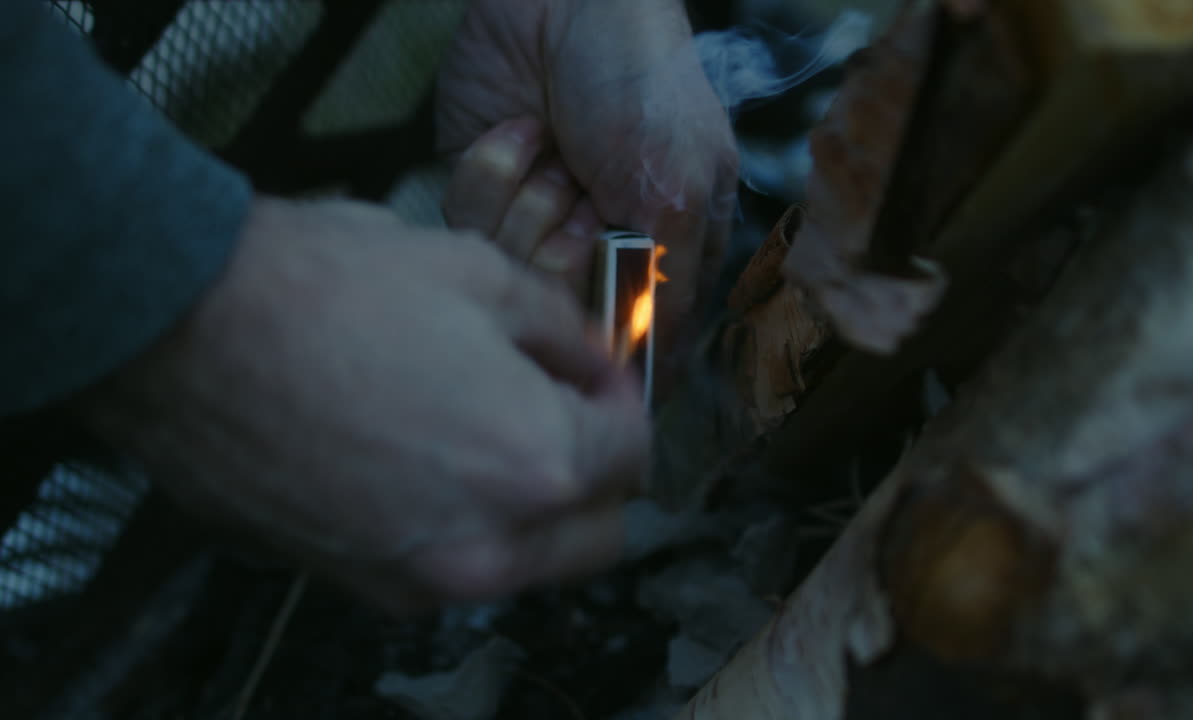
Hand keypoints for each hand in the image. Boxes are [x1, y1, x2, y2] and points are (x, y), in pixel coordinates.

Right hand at [74, 197, 649, 613]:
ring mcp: (420, 577)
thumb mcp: (479, 273)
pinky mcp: (359, 584)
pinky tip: (423, 466)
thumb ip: (561, 333)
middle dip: (596, 475)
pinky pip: (451, 572)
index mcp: (537, 462)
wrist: (184, 330)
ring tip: (487, 437)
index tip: (592, 375)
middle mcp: (490, 545)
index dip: (620, 400)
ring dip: (534, 512)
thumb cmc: (330, 290)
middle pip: (598, 535)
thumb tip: (590, 364)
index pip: (633, 454)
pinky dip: (464, 530)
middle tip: (559, 412)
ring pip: (530, 565)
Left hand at [435, 0, 739, 385]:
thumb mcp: (680, 193)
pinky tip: (520, 135)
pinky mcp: (481, 198)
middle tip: (588, 193)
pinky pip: (468, 229)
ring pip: (511, 275)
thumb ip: (667, 289)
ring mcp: (534, 225)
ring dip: (535, 203)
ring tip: (559, 154)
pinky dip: (494, 174)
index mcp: (660, 255)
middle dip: (569, 247)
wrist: (563, 1)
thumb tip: (658, 377)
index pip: (631, 340)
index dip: (609, 327)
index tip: (602, 296)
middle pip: (561, 314)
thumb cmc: (643, 87)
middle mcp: (596, 251)